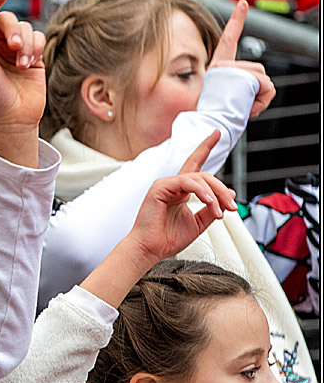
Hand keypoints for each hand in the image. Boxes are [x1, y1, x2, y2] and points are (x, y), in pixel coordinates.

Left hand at [0, 0, 45, 166]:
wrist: (12, 119)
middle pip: (7, 19)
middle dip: (12, 30)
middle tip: (14, 46)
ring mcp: (15, 50)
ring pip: (25, 28)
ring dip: (25, 43)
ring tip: (22, 63)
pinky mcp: (33, 56)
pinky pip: (38, 37)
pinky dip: (36, 47)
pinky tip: (30, 63)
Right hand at [127, 131, 236, 263]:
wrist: (150, 249)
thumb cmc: (168, 238)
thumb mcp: (198, 223)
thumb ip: (212, 208)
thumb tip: (228, 196)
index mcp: (181, 191)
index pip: (194, 164)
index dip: (205, 147)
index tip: (217, 134)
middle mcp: (173, 185)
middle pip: (205, 176)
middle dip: (222, 190)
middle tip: (232, 207)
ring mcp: (165, 185)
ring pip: (199, 178)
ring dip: (215, 195)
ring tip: (219, 212)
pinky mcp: (159, 187)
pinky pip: (187, 182)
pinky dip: (202, 192)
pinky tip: (208, 202)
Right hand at [207, 0, 274, 117]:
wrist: (201, 127)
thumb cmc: (210, 118)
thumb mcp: (225, 103)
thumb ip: (240, 94)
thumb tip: (257, 96)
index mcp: (217, 70)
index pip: (227, 42)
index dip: (236, 21)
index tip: (243, 4)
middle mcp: (220, 66)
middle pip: (257, 68)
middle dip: (260, 89)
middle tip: (246, 107)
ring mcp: (226, 69)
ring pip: (262, 77)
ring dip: (261, 97)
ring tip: (244, 109)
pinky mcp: (232, 74)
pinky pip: (263, 83)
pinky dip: (262, 99)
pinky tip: (248, 108)